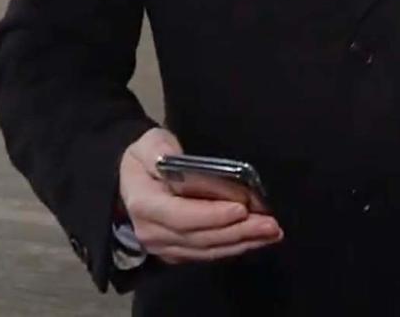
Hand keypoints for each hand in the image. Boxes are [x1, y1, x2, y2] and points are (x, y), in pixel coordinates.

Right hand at [119, 128, 282, 263]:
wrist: (129, 182)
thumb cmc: (143, 159)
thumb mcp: (146, 145)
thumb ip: (159, 150)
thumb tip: (177, 159)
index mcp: (144, 204)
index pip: (181, 216)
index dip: (212, 215)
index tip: (241, 208)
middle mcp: (152, 232)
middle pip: (200, 237)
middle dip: (238, 232)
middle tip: (270, 224)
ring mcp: (163, 246)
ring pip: (207, 249)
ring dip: (242, 243)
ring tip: (271, 233)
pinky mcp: (176, 252)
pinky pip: (207, 254)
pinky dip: (233, 248)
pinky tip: (256, 240)